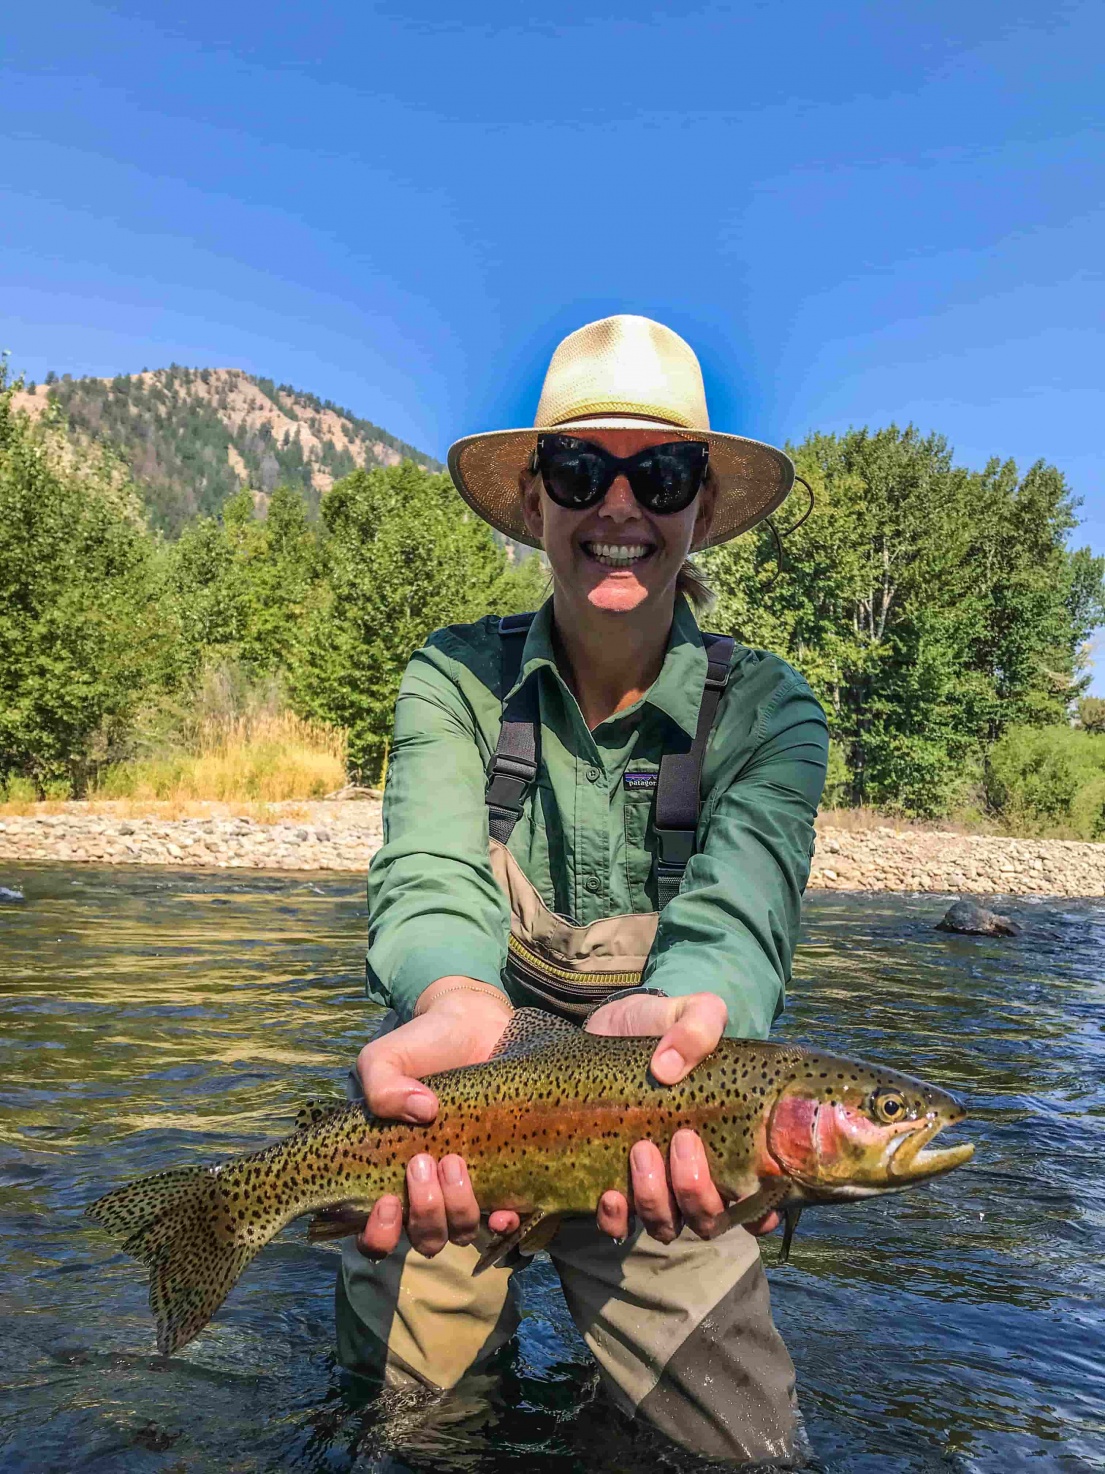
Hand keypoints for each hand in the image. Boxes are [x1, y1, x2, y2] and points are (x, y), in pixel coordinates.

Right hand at [354, 980, 520, 1259]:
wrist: (474, 1024)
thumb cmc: (421, 1046)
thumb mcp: (384, 1058)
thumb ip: (381, 1086)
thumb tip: (422, 1113)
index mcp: (389, 1174)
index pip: (377, 1235)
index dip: (379, 1234)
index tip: (386, 1201)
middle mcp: (428, 1191)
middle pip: (424, 1238)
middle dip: (423, 1212)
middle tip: (423, 1162)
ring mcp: (468, 1185)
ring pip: (461, 1231)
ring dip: (458, 1208)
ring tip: (455, 1160)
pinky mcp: (506, 1172)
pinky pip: (505, 1215)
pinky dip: (503, 1220)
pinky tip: (504, 1209)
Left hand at [586, 991, 779, 1242]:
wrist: (608, 1027)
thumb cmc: (660, 1025)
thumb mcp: (688, 1011)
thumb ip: (698, 1025)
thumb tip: (670, 1067)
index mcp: (728, 1144)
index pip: (759, 1205)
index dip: (762, 1214)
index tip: (749, 1188)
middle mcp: (692, 1175)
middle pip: (708, 1218)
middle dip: (698, 1191)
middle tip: (681, 1139)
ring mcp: (651, 1184)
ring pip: (665, 1225)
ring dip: (657, 1199)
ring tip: (640, 1149)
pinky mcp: (608, 1181)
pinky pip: (615, 1225)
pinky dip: (614, 1218)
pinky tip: (608, 1193)